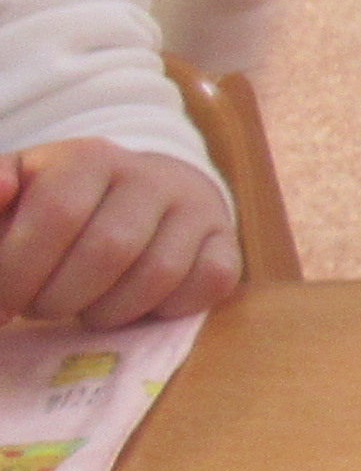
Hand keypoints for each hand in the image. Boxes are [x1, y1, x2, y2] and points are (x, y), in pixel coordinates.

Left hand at [0, 141, 241, 327]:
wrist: (147, 193)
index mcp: (90, 157)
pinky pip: (208, 284)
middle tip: (40, 310)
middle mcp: (151, 175)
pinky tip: (135, 307)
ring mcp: (197, 208)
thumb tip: (1, 190)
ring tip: (84, 310)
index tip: (1, 305)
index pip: (57, 215)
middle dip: (61, 299)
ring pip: (158, 275)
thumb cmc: (66, 203)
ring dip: (109, 313)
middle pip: (109, 250)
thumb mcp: (19, 191)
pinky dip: (166, 309)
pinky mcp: (228, 242)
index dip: (19, 271)